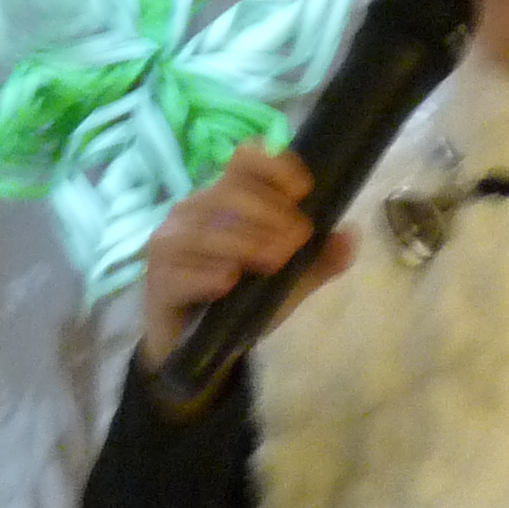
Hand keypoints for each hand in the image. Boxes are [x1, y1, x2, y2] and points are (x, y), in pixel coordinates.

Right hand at [134, 143, 357, 365]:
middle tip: (297, 242)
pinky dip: (207, 275)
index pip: (245, 159)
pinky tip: (228, 283)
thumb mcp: (289, 281)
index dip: (275, 167)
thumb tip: (351, 235)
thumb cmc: (241, 301)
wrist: (198, 348)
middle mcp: (194, 210)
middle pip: (229, 193)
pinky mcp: (157, 279)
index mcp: (226, 198)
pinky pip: (179, 271)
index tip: (303, 192)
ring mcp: (170, 242)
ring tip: (273, 263)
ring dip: (244, 243)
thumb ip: (319, 261)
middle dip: (269, 214)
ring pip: (205, 230)